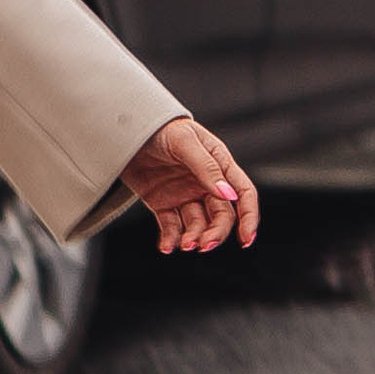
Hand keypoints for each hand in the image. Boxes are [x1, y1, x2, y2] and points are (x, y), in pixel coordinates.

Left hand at [121, 117, 259, 256]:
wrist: (125, 128)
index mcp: (219, 164)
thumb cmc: (161, 127)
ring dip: (193, 237)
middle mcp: (205, 182)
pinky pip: (171, 226)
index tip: (246, 240)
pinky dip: (170, 239)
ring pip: (197, 224)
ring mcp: (184, 194)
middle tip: (203, 245)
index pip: (242, 193)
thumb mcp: (185, 142)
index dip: (249, 217)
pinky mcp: (163, 203)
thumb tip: (228, 195)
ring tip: (183, 244)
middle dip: (215, 233)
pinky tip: (166, 246)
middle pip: (220, 215)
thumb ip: (206, 168)